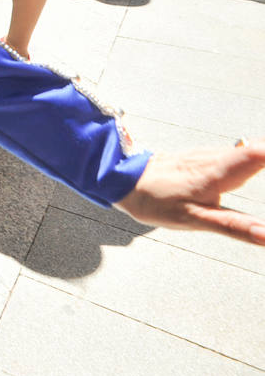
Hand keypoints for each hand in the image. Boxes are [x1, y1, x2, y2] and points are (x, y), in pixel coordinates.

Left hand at [117, 141, 264, 243]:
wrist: (125, 180)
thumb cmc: (157, 201)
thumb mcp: (195, 219)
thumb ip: (235, 227)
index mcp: (220, 170)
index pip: (262, 154)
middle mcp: (219, 157)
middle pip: (263, 149)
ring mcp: (214, 154)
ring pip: (253, 148)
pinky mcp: (209, 156)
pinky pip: (243, 152)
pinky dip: (260, 155)